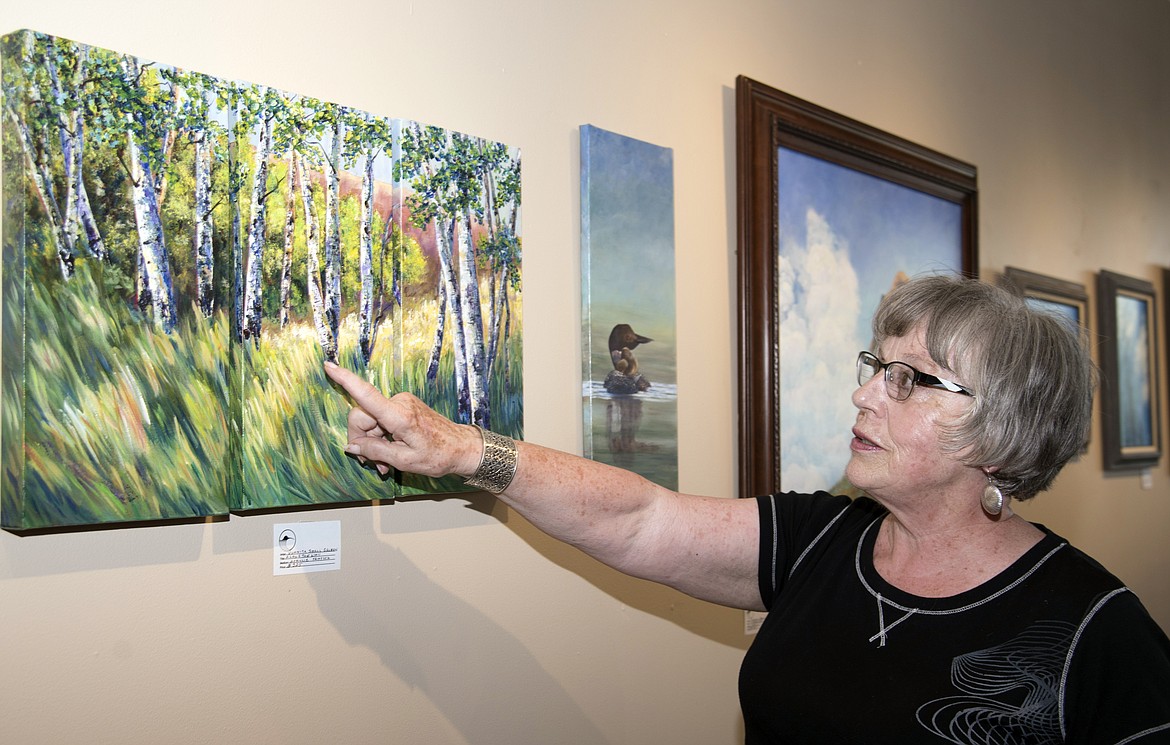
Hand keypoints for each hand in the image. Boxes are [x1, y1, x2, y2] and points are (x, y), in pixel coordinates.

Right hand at [323, 362, 480, 478]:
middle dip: (362, 441)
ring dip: (373, 443)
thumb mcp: (403, 461)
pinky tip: (389, 455)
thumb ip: (375, 452)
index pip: (366, 395)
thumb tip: (351, 446)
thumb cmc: (437, 456)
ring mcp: (402, 403)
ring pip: (371, 421)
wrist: (461, 448)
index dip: (345, 380)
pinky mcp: (403, 406)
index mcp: (399, 415)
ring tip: (384, 466)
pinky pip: (381, 420)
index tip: (328, 366)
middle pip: (362, 417)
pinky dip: (381, 438)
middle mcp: (399, 403)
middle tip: (372, 464)